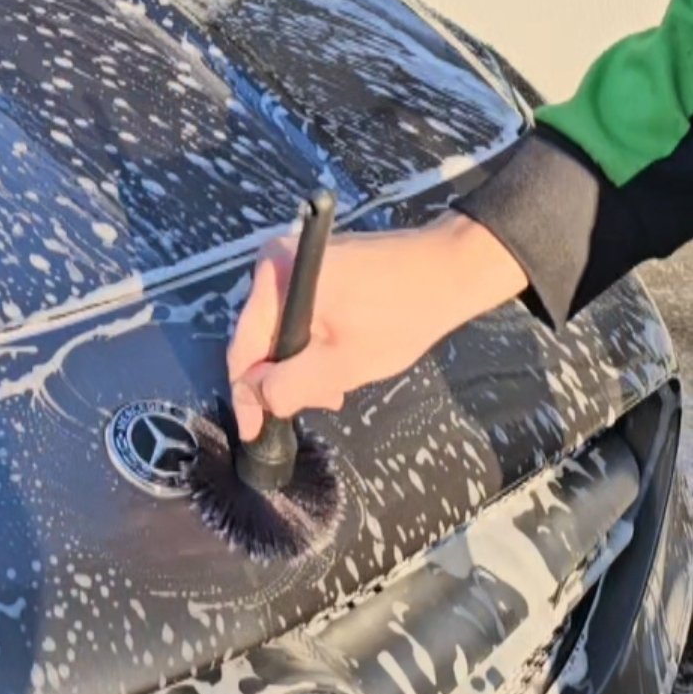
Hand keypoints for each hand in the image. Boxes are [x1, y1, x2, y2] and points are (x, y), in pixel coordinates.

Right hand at [227, 214, 527, 439]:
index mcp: (274, 277)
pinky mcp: (316, 264)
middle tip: (321, 403)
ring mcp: (295, 260)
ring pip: (281, 329)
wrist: (449, 268)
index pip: (243, 348)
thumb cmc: (399, 316)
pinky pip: (298, 312)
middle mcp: (274, 261)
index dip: (247, 396)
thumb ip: (290, 385)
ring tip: (336, 386)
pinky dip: (313, 341)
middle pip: (260, 338)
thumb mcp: (342, 363)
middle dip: (284, 379)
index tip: (255, 433)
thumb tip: (259, 400)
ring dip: (302, 363)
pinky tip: (338, 360)